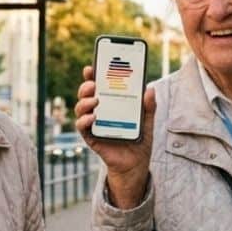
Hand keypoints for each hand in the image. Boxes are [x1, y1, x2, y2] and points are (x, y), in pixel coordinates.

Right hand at [74, 65, 157, 207]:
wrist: (135, 164)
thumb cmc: (139, 139)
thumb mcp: (147, 121)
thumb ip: (149, 106)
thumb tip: (150, 90)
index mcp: (111, 102)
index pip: (99, 85)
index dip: (93, 74)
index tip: (92, 66)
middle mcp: (99, 110)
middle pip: (86, 93)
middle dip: (86, 86)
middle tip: (94, 83)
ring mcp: (93, 123)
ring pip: (81, 108)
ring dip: (84, 101)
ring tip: (95, 99)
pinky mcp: (91, 137)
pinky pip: (82, 127)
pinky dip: (84, 121)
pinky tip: (93, 118)